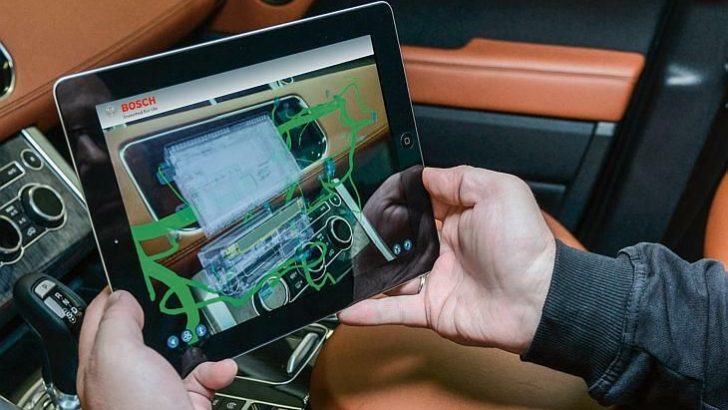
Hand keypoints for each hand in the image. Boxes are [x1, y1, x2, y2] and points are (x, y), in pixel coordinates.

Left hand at [78, 290, 236, 409]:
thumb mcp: (115, 354)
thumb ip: (116, 320)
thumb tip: (122, 296)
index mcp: (99, 360)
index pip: (100, 315)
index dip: (117, 290)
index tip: (139, 270)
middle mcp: (127, 373)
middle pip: (146, 329)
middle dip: (168, 315)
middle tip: (181, 300)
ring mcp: (157, 386)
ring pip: (180, 349)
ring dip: (200, 342)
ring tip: (208, 336)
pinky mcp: (185, 398)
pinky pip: (206, 373)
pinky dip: (219, 368)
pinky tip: (221, 368)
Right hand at [339, 166, 555, 353]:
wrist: (538, 300)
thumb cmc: (524, 245)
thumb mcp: (499, 191)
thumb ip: (460, 178)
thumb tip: (425, 174)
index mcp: (458, 218)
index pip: (418, 204)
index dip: (397, 199)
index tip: (373, 193)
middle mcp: (444, 248)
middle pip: (399, 239)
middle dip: (376, 235)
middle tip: (350, 228)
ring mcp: (435, 279)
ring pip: (391, 274)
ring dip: (368, 271)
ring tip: (342, 263)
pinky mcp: (432, 309)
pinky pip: (395, 310)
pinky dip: (370, 311)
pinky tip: (347, 308)